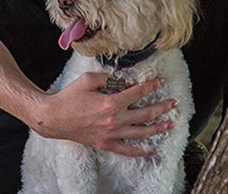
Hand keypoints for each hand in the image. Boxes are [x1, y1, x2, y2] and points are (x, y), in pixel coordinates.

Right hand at [32, 72, 177, 156]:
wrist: (54, 118)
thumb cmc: (70, 96)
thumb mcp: (88, 79)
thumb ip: (106, 77)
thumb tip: (121, 79)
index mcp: (111, 102)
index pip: (137, 93)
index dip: (151, 86)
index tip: (161, 82)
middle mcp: (114, 120)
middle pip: (144, 114)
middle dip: (161, 107)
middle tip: (174, 103)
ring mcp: (111, 134)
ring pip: (140, 133)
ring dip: (157, 128)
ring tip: (170, 124)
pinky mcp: (105, 144)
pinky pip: (127, 150)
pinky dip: (141, 151)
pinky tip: (152, 149)